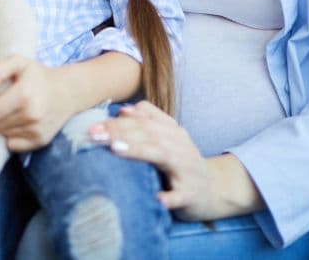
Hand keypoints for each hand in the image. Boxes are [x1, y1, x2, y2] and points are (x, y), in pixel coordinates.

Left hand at [0, 55, 71, 151]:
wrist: (67, 91)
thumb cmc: (38, 75)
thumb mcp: (18, 62)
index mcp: (24, 95)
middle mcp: (32, 116)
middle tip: (3, 102)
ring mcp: (37, 130)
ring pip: (4, 133)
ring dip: (3, 123)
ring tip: (14, 110)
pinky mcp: (41, 141)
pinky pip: (13, 145)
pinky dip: (12, 135)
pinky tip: (20, 122)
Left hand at [86, 101, 259, 219]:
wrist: (216, 190)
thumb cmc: (182, 162)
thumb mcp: (168, 138)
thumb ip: (149, 120)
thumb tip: (123, 109)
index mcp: (172, 131)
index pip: (143, 120)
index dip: (118, 120)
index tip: (93, 125)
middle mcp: (180, 145)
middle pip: (147, 133)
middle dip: (119, 132)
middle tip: (93, 135)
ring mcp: (187, 169)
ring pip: (162, 155)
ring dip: (138, 151)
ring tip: (115, 150)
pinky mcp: (192, 194)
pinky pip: (180, 195)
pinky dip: (169, 197)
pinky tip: (157, 198)